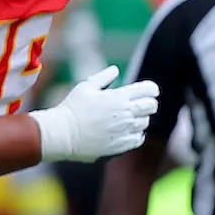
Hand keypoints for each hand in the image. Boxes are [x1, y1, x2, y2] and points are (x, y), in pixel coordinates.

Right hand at [32, 65, 160, 162]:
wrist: (63, 134)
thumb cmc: (72, 108)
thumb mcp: (85, 87)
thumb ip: (104, 77)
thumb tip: (116, 69)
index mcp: (119, 97)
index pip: (149, 90)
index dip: (151, 89)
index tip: (149, 91)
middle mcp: (126, 113)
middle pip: (152, 106)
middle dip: (149, 103)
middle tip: (140, 104)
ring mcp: (125, 130)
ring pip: (145, 122)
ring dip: (139, 119)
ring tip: (126, 118)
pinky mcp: (122, 145)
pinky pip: (139, 138)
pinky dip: (136, 134)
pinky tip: (126, 131)